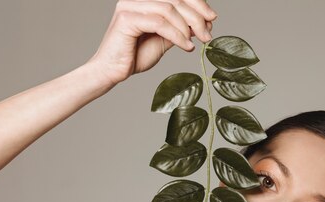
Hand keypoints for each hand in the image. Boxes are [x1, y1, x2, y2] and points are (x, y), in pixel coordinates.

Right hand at [86, 0, 217, 85]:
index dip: (197, 3)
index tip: (212, 18)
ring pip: (169, 9)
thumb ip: (180, 29)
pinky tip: (186, 46)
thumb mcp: (164, 40)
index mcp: (145, 0)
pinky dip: (177, 35)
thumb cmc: (134, 57)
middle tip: (208, 34)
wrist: (111, 72)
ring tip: (197, 42)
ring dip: (188, 26)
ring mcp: (130, 6)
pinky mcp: (126, 18)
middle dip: (197, 16)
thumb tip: (204, 23)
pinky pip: (160, 23)